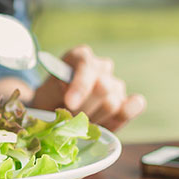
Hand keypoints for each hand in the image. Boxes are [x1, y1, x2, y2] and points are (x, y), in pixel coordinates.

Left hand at [30, 45, 145, 131]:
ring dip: (93, 119)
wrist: (57, 112)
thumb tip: (71, 101)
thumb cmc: (49, 100)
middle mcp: (101, 66)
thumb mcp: (43, 94)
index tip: (70, 104)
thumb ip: (55, 93)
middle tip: (69, 119)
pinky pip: (135, 105)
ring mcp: (115, 83)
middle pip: (102, 87)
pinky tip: (106, 122)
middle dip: (83, 109)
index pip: (86, 66)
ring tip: (79, 122)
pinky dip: (124, 116)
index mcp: (79, 56)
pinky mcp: (127, 101)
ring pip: (112, 104)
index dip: (80, 86)